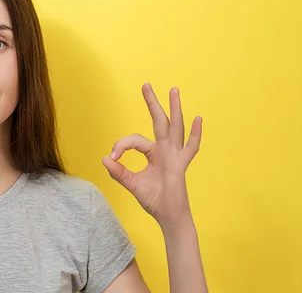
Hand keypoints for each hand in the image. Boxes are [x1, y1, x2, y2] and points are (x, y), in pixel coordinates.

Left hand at [102, 83, 202, 227]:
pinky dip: (195, 134)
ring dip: (174, 108)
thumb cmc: (154, 199)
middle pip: (159, 121)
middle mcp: (165, 150)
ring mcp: (174, 156)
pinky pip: (190, 148)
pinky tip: (198, 119)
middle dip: (152, 103)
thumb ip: (119, 172)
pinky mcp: (180, 165)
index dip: (120, 146)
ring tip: (174, 90)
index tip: (111, 158)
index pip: (135, 140)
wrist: (167, 217)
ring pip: (174, 127)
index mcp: (153, 153)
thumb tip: (104, 160)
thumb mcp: (132, 184)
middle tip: (145, 85)